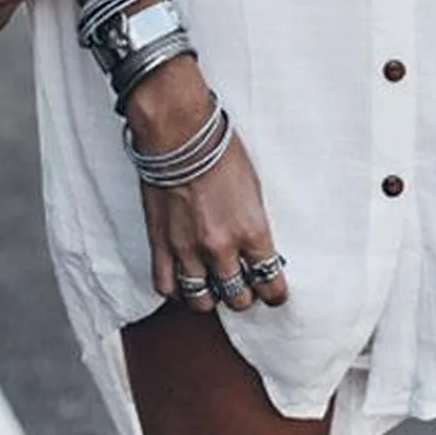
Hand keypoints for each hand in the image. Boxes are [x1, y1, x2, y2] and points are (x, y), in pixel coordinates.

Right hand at [125, 58, 288, 314]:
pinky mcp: (160, 244)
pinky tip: (184, 282)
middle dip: (244, 296)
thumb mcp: (254, 187)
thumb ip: (255, 225)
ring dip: (211, 298)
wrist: (179, 132)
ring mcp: (188, 250)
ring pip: (202, 301)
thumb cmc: (219, 149)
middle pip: (238, 299)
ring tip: (214, 287)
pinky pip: (167, 287)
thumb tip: (258, 248)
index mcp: (252, 231)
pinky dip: (177, 292)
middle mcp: (221, 248)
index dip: (275, 293)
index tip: (274, 292)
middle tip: (243, 285)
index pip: (271, 284)